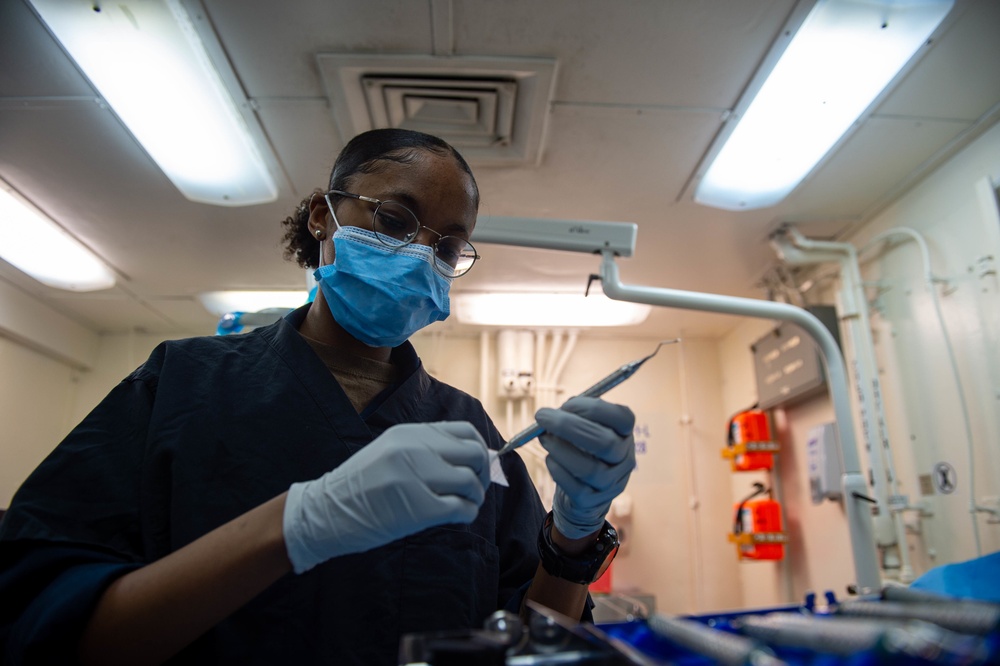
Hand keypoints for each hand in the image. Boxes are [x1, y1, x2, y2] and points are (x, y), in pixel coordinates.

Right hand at [283, 422, 489, 572]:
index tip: (478, 466)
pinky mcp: (417, 508)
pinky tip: (457, 516)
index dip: (481, 449)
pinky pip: (461, 508)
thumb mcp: (392, 451)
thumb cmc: (362, 486)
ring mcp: (416, 477)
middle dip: (483, 474)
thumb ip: (428, 449)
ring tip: (465, 504)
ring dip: (475, 497)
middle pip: (474, 454)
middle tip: (475, 489)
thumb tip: (474, 458)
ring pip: (471, 482)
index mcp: (410, 433)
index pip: (465, 432)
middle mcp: (415, 449)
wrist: (326, 512)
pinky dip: (467, 514)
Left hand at [535, 397, 635, 539]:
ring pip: (588, 468)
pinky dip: (557, 469)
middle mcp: (624, 460)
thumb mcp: (587, 428)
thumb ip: (575, 416)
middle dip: (568, 426)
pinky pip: (574, 487)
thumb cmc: (583, 449)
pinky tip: (550, 459)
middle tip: (543, 416)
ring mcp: (611, 483)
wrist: (586, 493)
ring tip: (544, 438)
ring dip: (559, 449)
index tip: (565, 404)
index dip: (592, 408)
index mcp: (625, 435)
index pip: (621, 418)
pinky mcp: (592, 501)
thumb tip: (553, 413)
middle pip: (604, 443)